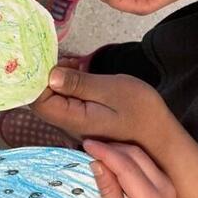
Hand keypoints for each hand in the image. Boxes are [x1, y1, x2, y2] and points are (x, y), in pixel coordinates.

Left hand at [31, 67, 176, 154]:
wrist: (161, 137)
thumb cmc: (141, 112)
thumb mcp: (111, 90)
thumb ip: (79, 84)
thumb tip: (50, 76)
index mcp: (73, 118)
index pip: (38, 101)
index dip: (37, 79)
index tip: (49, 59)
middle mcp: (68, 124)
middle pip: (43, 99)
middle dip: (48, 76)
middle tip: (68, 60)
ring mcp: (74, 123)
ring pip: (54, 99)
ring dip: (59, 79)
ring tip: (76, 64)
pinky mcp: (82, 119)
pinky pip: (66, 101)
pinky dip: (69, 85)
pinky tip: (81, 74)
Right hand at [86, 140, 197, 197]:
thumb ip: (108, 189)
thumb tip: (96, 163)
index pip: (125, 166)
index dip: (104, 152)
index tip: (86, 145)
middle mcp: (162, 185)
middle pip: (134, 154)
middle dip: (110, 147)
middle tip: (89, 147)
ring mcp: (167, 180)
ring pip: (140, 153)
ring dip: (118, 148)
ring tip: (98, 151)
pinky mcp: (165, 178)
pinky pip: (144, 159)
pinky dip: (126, 154)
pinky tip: (112, 157)